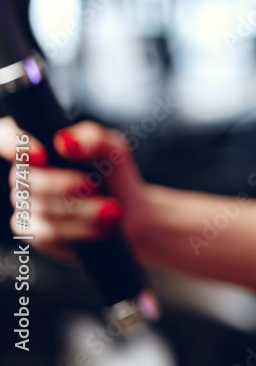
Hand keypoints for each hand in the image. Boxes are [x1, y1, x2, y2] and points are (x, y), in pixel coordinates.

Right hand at [1, 117, 149, 260]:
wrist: (130, 216)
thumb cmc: (115, 178)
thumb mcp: (114, 151)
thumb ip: (94, 139)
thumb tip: (64, 141)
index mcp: (39, 146)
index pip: (5, 134)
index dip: (11, 143)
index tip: (41, 155)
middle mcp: (26, 174)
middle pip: (24, 177)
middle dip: (63, 184)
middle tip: (94, 186)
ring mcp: (26, 205)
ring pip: (39, 208)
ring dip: (81, 210)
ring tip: (111, 210)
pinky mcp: (34, 232)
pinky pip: (47, 233)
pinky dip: (79, 229)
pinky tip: (101, 226)